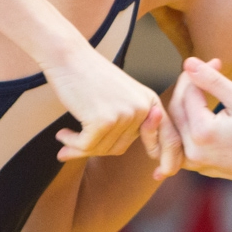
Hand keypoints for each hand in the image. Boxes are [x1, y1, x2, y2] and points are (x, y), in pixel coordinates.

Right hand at [49, 49, 179, 175]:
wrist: (68, 56)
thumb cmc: (89, 76)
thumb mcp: (120, 97)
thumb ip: (127, 122)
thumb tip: (117, 152)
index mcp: (152, 102)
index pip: (170, 139)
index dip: (169, 160)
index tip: (161, 175)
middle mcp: (144, 109)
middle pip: (122, 148)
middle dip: (96, 148)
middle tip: (71, 147)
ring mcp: (125, 115)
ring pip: (103, 149)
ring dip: (79, 147)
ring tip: (65, 137)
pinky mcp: (104, 120)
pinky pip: (87, 146)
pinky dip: (71, 144)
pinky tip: (61, 135)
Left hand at [170, 58, 231, 186]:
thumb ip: (213, 80)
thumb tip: (188, 62)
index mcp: (202, 132)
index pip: (189, 92)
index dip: (201, 73)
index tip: (217, 62)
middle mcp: (191, 150)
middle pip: (176, 107)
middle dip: (190, 85)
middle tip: (209, 70)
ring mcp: (192, 161)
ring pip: (176, 122)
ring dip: (186, 101)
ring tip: (205, 87)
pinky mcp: (195, 165)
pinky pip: (182, 137)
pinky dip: (188, 120)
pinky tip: (201, 107)